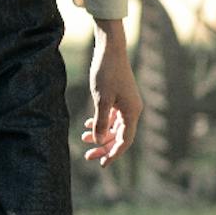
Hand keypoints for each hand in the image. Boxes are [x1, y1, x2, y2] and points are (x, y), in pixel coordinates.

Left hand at [82, 19, 141, 166]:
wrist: (110, 50)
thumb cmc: (106, 72)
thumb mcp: (101, 99)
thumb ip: (101, 121)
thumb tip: (100, 141)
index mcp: (132, 112)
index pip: (125, 141)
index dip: (113, 154)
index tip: (101, 164)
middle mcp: (132, 110)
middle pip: (119, 136)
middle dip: (104, 146)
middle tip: (87, 156)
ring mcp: (126, 103)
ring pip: (115, 126)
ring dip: (100, 134)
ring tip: (83, 139)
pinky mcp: (120, 97)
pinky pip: (112, 116)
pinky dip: (101, 122)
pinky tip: (88, 124)